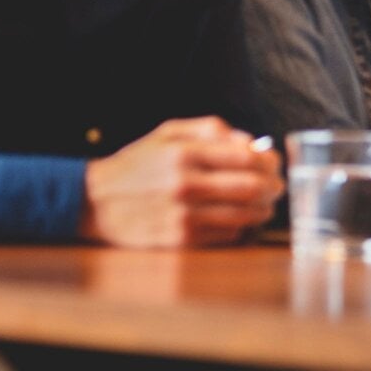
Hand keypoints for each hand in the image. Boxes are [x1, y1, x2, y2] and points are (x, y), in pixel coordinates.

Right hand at [79, 117, 282, 247]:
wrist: (93, 202)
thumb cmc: (137, 164)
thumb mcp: (168, 133)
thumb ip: (212, 129)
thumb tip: (252, 141)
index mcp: (184, 154)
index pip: (247, 158)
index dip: (269, 161)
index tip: (273, 162)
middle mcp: (185, 185)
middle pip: (253, 187)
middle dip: (273, 186)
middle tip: (277, 186)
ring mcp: (183, 216)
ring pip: (245, 214)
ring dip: (264, 209)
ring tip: (265, 204)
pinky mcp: (180, 241)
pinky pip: (228, 235)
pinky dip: (242, 227)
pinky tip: (240, 220)